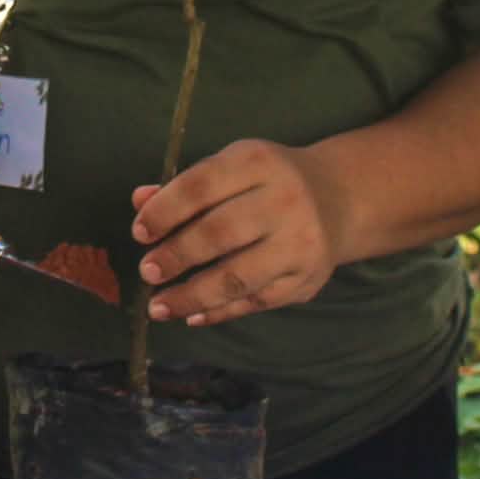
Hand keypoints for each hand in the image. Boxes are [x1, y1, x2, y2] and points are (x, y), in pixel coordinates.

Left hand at [130, 140, 342, 325]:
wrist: (339, 198)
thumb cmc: (267, 180)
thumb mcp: (231, 166)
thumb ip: (185, 185)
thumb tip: (140, 201)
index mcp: (257, 163)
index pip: (201, 186)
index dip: (165, 211)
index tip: (140, 233)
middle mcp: (284, 201)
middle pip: (220, 233)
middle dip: (177, 256)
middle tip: (147, 271)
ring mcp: (299, 244)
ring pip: (238, 277)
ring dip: (192, 295)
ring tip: (158, 306)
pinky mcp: (306, 280)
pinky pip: (256, 302)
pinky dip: (220, 311)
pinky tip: (191, 315)